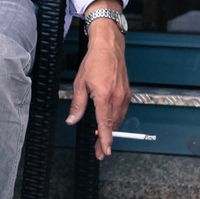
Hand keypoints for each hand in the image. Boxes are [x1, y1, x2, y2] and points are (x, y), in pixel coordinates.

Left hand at [66, 0, 130, 159]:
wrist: (109, 47)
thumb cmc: (94, 61)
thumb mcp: (80, 83)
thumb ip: (78, 104)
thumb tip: (73, 119)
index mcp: (104, 96)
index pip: (105, 124)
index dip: (105, 140)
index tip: (105, 151)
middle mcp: (116, 97)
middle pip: (113, 125)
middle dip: (106, 139)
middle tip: (100, 150)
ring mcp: (123, 95)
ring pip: (118, 119)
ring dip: (111, 130)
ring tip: (102, 138)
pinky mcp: (126, 93)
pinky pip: (121, 111)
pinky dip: (115, 119)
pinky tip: (109, 121)